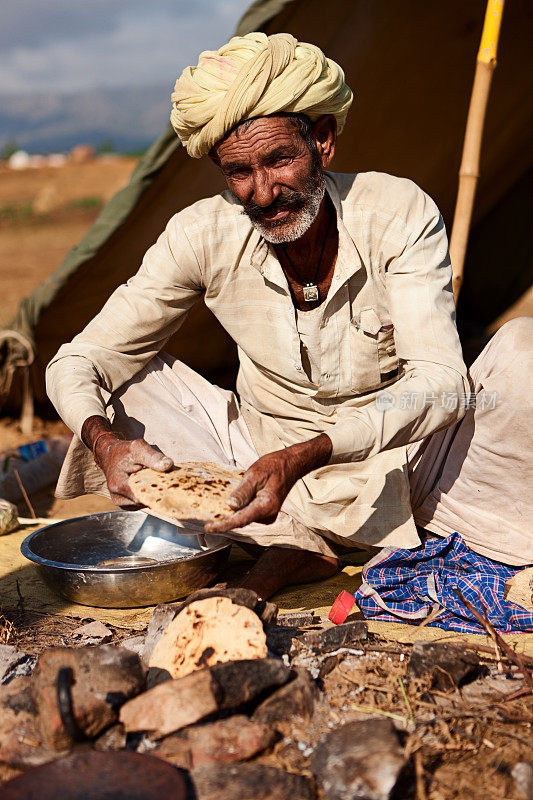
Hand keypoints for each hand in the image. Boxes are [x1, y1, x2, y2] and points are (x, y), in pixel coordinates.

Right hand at [94, 435, 172, 507]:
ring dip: (153, 493)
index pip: (144, 495)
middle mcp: (118, 497)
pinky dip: (148, 495)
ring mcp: (121, 502)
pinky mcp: (125, 503)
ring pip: (145, 503)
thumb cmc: (124, 451)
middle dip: (158, 492)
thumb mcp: (138, 448)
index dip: (159, 490)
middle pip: (146, 501)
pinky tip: (151, 485)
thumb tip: (168, 465)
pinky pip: (142, 503)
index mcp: (119, 485)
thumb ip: (153, 456)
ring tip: (156, 480)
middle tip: (167, 480)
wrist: (110, 455)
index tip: (171, 483)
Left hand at [204, 433, 331, 533]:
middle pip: (241, 520)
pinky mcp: (265, 513)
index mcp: (266, 506)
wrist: (290, 465)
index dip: (223, 525)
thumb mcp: (255, 475)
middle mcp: (268, 514)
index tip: (209, 528)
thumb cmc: (274, 467)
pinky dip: (239, 509)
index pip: (240, 520)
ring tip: (220, 505)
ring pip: (244, 517)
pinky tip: (234, 500)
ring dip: (232, 513)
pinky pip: (248, 513)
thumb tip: (231, 506)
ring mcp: (268, 515)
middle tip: (206, 517)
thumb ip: (243, 492)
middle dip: (225, 519)